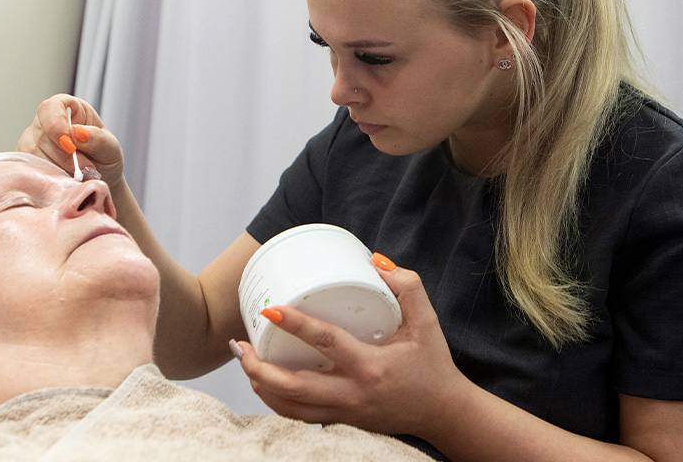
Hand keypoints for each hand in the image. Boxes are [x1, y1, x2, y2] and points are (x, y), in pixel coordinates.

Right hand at [17, 94, 124, 185]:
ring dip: (57, 167)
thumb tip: (77, 131)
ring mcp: (34, 140)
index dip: (56, 125)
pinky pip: (30, 167)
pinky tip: (65, 178)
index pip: (50, 108)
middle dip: (64, 156)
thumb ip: (97, 139)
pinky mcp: (29, 160)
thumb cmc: (105, 157)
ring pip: (33, 153)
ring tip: (79, 174)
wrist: (101, 178)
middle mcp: (47, 122)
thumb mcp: (111, 147)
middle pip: (42, 134)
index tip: (70, 146)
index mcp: (69, 108)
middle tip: (84, 168)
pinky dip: (48, 176)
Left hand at [235, 257, 467, 437]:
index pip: (326, 343)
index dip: (296, 325)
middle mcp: (353, 394)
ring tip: (243, 361)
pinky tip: (263, 383)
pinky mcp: (342, 422)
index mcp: (371, 367)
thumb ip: (408, 287)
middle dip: (258, 368)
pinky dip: (276, 401)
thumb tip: (376, 261)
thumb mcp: (427, 322)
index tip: (271, 310)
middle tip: (239, 344)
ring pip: (289, 407)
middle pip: (292, 387)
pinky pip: (299, 416)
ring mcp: (345, 413)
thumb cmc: (434, 365)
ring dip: (260, 386)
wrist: (443, 414)